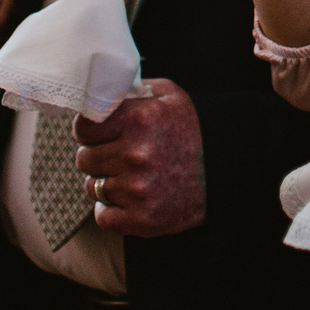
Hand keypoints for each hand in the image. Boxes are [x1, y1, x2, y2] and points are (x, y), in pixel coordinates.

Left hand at [77, 80, 204, 236]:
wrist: (226, 172)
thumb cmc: (193, 131)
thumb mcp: (169, 96)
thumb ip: (132, 90)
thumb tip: (98, 91)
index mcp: (139, 119)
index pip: (83, 128)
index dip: (89, 131)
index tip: (100, 134)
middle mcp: (135, 154)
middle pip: (84, 159)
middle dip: (98, 156)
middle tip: (119, 155)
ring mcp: (137, 189)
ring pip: (92, 187)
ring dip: (105, 183)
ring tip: (129, 177)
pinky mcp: (142, 219)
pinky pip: (102, 216)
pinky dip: (110, 210)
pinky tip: (128, 200)